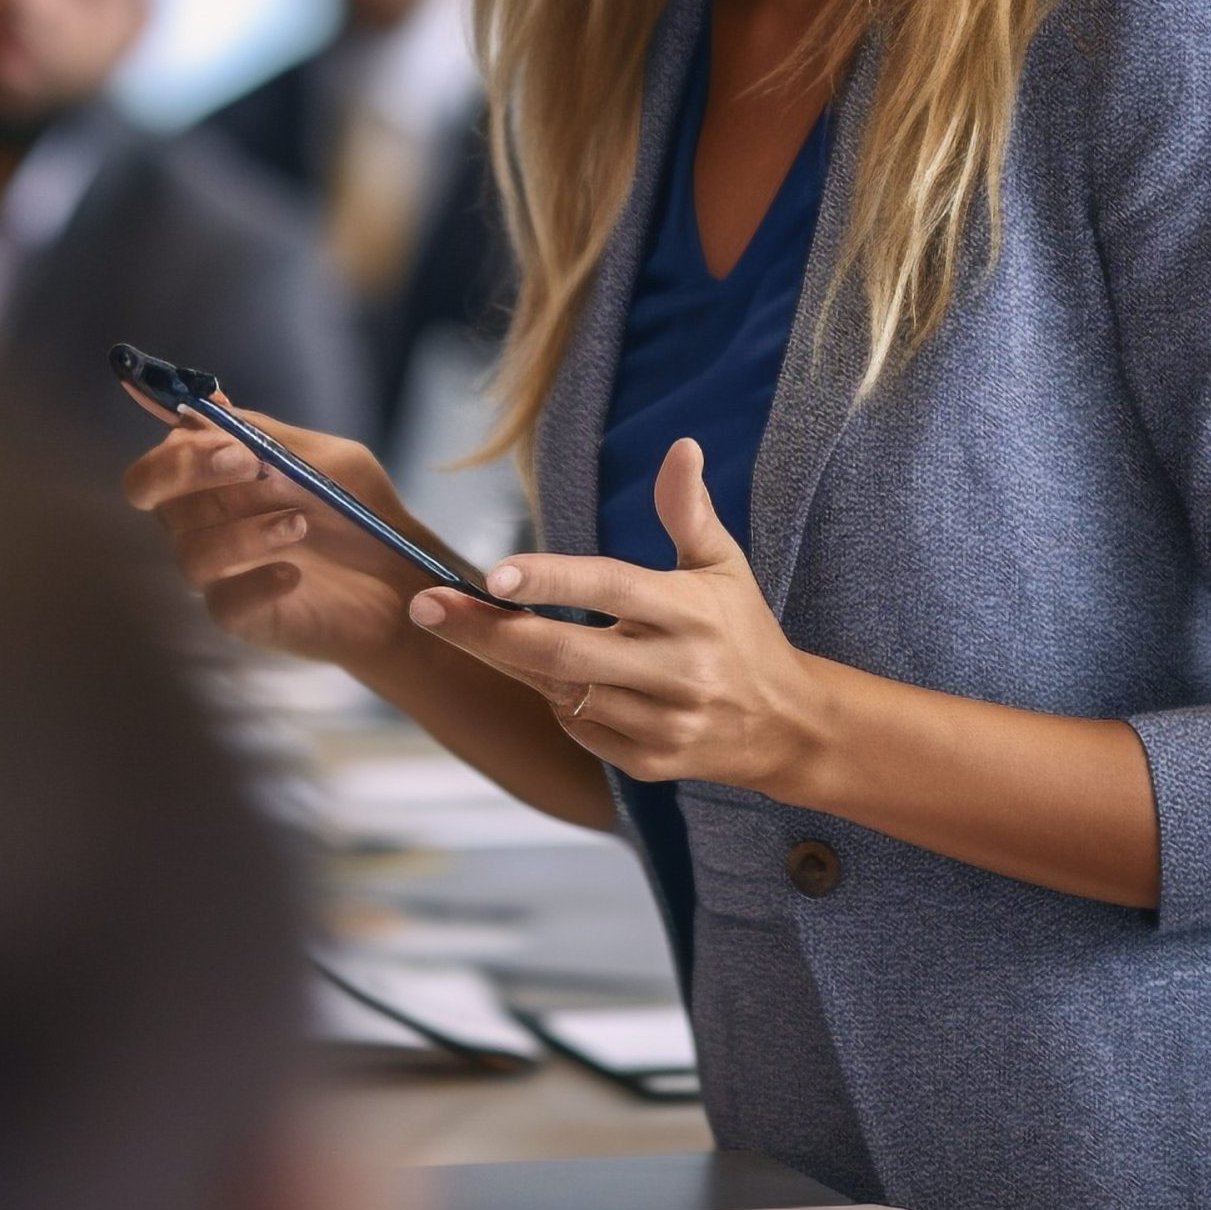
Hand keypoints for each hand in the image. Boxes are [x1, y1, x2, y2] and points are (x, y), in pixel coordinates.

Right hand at [122, 405, 431, 671]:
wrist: (401, 579)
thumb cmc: (362, 511)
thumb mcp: (329, 460)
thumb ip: (270, 436)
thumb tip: (210, 403)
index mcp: (217, 475)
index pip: (160, 457)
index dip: (179, 448)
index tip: (232, 443)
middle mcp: (205, 519)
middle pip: (150, 495)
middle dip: (189, 473)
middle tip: (250, 466)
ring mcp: (218, 569)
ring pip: (190, 551)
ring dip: (243, 531)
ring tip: (300, 523)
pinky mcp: (239, 615)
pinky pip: (221, 602)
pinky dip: (256, 583)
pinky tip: (293, 574)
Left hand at [407, 436, 828, 793]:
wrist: (786, 725)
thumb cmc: (741, 628)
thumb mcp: (722, 563)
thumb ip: (688, 509)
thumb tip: (681, 445)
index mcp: (689, 610)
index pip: (609, 587)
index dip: (549, 580)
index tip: (491, 573)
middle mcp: (675, 669)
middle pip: (561, 652)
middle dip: (484, 631)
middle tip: (424, 605)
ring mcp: (661, 723)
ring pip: (561, 693)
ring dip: (512, 663)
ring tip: (467, 628)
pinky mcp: (649, 763)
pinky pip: (579, 729)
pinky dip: (557, 701)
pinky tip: (553, 678)